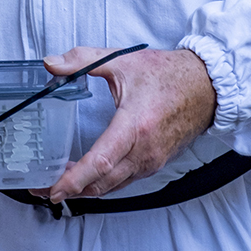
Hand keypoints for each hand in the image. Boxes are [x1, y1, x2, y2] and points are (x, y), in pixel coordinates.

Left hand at [38, 48, 216, 203]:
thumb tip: (51, 63)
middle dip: (71, 190)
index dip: (74, 180)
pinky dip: (104, 182)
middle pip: (102, 183)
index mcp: (134, 126)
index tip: (53, 189)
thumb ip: (82, 60)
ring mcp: (152, 161)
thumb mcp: (121, 60)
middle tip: (44, 189)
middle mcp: (145, 151)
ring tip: (60, 182)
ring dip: (86, 188)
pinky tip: (88, 175)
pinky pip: (125, 181)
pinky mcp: (156, 164)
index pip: (99, 162)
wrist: (206, 86)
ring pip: (113, 185)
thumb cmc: (168, 74)